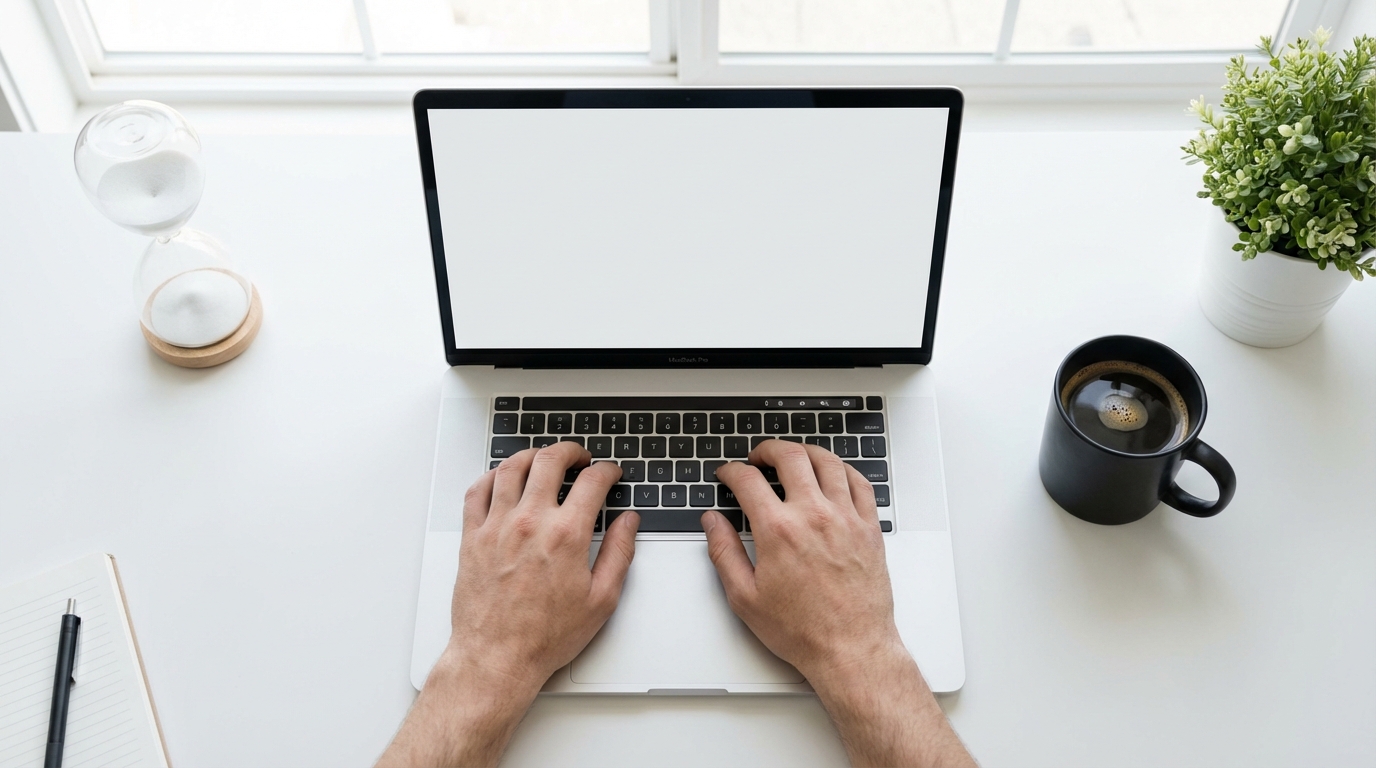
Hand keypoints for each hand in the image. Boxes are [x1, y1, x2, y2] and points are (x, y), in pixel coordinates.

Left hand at [378, 443, 639, 767]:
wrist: (497, 657)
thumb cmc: (545, 636)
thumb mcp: (601, 600)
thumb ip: (619, 553)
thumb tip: (629, 523)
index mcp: (566, 535)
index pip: (592, 482)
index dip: (607, 470)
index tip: (610, 473)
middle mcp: (530, 523)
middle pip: (550, 461)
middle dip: (570, 451)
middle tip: (579, 457)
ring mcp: (497, 527)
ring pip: (512, 468)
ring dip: (532, 455)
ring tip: (544, 459)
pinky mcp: (473, 537)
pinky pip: (477, 491)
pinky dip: (492, 476)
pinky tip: (502, 478)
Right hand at [703, 440, 899, 683]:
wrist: (851, 648)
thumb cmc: (802, 630)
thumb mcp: (745, 597)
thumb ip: (724, 552)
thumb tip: (712, 522)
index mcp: (778, 531)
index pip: (748, 481)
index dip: (731, 471)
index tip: (728, 474)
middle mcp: (813, 516)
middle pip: (789, 457)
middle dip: (767, 450)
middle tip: (758, 457)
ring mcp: (846, 518)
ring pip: (827, 462)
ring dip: (805, 452)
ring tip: (793, 457)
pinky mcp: (869, 528)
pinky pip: (859, 483)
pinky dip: (843, 469)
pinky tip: (833, 473)